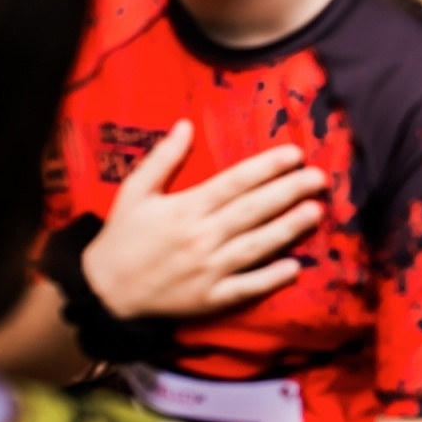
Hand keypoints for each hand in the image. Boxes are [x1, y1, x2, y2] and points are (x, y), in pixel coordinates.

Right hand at [82, 119, 327, 318]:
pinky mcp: (209, 298)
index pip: (234, 182)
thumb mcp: (135, 191)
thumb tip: (186, 124)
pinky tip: (295, 267)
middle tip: (319, 178)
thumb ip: (163, 158)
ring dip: (287, 229)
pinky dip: (269, 279)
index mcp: (184, 208)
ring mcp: (206, 269)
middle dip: (288, 192)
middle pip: (252, 210)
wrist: (102, 291)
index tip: (295, 154)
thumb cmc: (123, 236)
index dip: (266, 168)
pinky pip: (245, 288)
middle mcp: (199, 237)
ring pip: (255, 246)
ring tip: (316, 212)